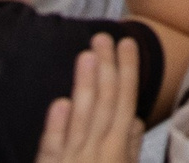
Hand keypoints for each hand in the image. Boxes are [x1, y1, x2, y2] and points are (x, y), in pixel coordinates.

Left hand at [36, 35, 143, 162]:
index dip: (128, 71)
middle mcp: (100, 152)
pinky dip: (56, 128)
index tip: (127, 43)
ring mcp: (74, 161)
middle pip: (105, 104)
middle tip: (103, 37)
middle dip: (107, 68)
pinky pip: (53, 149)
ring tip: (87, 56)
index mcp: (118, 149)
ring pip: (82, 119)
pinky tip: (60, 103)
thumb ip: (130, 146)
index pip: (126, 102)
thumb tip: (136, 118)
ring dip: (86, 87)